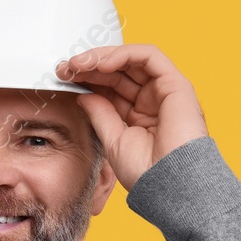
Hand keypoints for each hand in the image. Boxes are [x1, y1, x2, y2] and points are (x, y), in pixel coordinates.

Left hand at [55, 44, 209, 191]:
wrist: (170, 185)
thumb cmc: (147, 173)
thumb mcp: (113, 140)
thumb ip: (100, 114)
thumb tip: (83, 94)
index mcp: (139, 116)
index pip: (111, 88)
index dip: (88, 80)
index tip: (64, 78)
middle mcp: (153, 101)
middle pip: (119, 72)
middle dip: (91, 66)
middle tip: (66, 67)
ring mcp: (165, 91)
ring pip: (132, 60)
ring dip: (103, 57)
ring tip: (79, 64)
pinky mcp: (176, 84)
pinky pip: (149, 56)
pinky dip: (124, 54)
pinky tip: (102, 64)